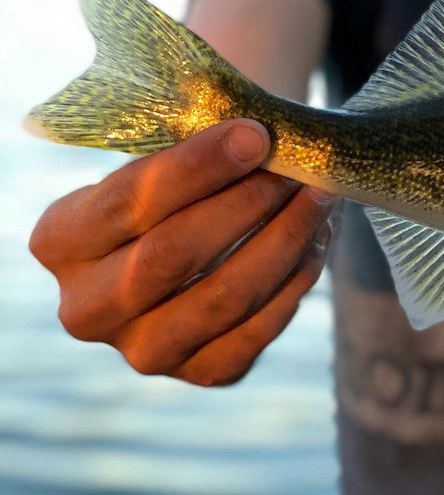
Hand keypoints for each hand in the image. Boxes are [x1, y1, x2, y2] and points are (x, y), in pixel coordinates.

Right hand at [28, 119, 336, 385]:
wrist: (188, 245)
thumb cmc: (177, 187)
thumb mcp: (161, 160)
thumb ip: (196, 152)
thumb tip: (262, 139)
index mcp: (60, 241)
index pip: (130, 202)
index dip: (199, 167)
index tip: (256, 135)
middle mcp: (86, 308)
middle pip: (172, 255)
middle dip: (245, 203)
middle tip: (295, 167)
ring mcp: (143, 351)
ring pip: (226, 296)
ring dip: (285, 239)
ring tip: (320, 195)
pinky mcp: (202, 371)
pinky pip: (260, 327)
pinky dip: (298, 276)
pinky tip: (319, 235)